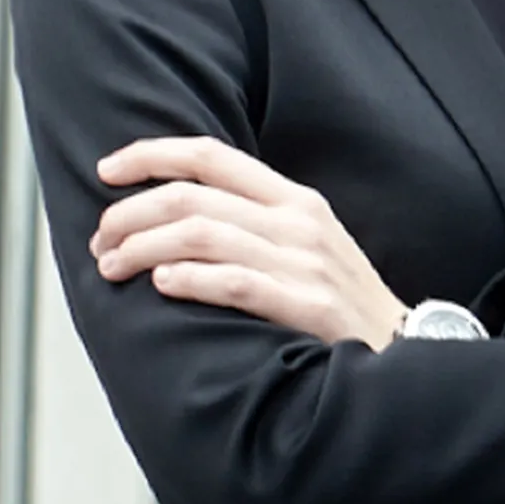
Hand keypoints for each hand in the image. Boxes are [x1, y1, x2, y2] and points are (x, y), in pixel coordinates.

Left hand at [91, 136, 405, 345]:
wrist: (402, 347)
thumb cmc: (340, 299)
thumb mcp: (307, 243)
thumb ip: (252, 221)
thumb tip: (172, 213)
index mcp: (296, 200)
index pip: (212, 156)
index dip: (151, 155)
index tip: (107, 170)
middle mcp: (299, 223)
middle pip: (192, 198)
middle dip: (130, 215)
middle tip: (102, 241)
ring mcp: (306, 263)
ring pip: (202, 236)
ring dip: (142, 248)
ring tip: (113, 267)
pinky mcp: (309, 305)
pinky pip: (236, 282)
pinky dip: (190, 279)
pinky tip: (161, 284)